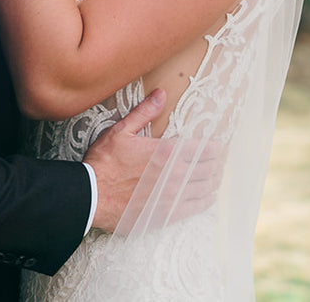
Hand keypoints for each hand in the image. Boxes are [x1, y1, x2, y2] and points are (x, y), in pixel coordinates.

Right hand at [83, 90, 224, 231]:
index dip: (214, 148)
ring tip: (214, 177)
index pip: (203, 149)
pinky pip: (196, 207)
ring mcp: (172, 196)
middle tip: (217, 161)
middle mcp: (175, 174)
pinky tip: (207, 197)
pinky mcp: (167, 214)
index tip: (217, 147)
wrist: (92, 196)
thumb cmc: (105, 163)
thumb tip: (160, 94)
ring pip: (205, 188)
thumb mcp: (121, 131)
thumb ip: (144, 112)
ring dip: (213, 181)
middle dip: (215, 163)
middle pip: (208, 168)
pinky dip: (205, 200)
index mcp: (166, 151)